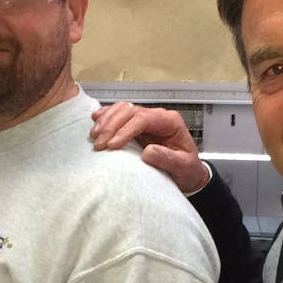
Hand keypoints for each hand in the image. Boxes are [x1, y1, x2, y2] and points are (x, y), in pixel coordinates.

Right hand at [90, 102, 210, 193]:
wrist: (188, 173)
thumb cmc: (187, 170)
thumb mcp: (184, 167)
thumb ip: (168, 159)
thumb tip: (148, 152)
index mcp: (170, 122)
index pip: (144, 118)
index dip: (126, 130)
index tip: (113, 145)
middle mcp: (157, 117)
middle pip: (130, 111)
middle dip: (112, 126)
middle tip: (100, 144)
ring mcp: (146, 120)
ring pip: (122, 109)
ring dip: (106, 120)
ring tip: (95, 136)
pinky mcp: (136, 126)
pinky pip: (119, 114)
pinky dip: (106, 116)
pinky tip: (96, 121)